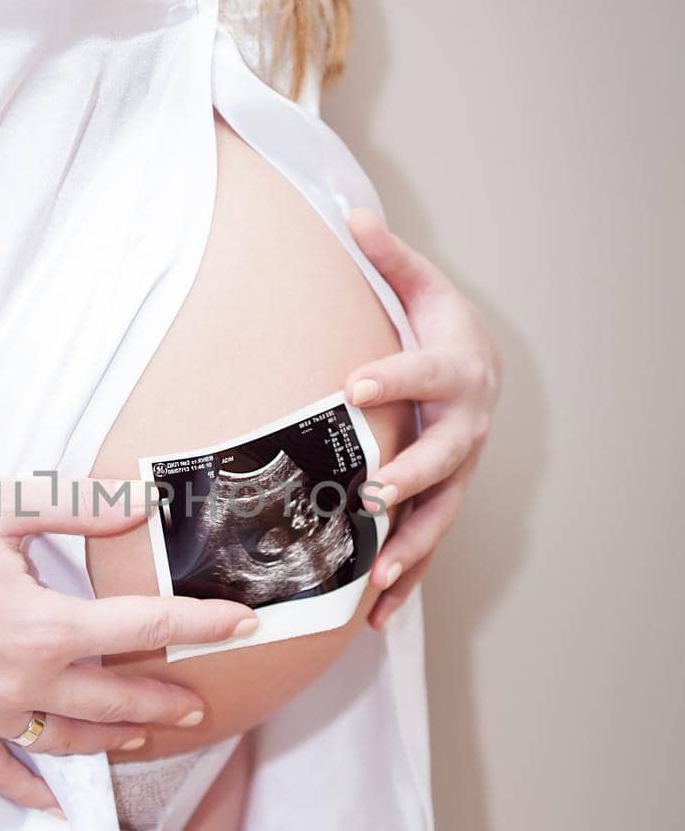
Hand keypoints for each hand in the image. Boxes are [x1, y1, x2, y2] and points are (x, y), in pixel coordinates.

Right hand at [0, 472, 256, 807]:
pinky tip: (57, 798)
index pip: (143, 630)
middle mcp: (22, 681)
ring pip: (69, 741)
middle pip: (117, 700)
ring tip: (149, 735)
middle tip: (205, 700)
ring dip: (116, 740)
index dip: (202, 625)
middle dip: (168, 699)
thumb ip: (75, 507)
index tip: (244, 624)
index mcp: (42, 625)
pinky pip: (0, 771)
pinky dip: (34, 788)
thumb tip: (138, 505)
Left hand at [344, 209, 501, 628]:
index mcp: (457, 371)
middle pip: (443, 457)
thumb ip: (388, 257)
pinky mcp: (441, 504)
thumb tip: (351, 211)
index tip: (355, 382)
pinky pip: (425, 549)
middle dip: (411, 478)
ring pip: (439, 516)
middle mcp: (465, 428)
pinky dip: (403, 584)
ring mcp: (456, 474)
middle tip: (374, 494)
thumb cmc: (442, 331)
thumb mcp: (421, 288)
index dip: (394, 376)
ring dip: (409, 548)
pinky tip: (372, 619)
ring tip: (376, 576)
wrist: (479, 371)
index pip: (425, 373)